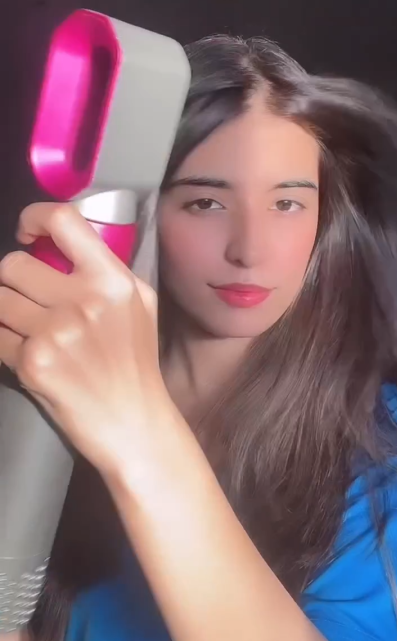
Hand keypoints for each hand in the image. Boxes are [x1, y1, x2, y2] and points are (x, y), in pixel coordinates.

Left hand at [0, 202, 164, 477]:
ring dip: (6, 312)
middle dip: (13, 279)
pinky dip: (5, 342)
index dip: (34, 217)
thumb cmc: (135, 362)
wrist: (133, 422)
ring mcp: (55, 333)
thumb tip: (61, 242)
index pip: (63, 220)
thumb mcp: (140, 303)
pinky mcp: (33, 363)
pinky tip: (27, 353)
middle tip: (28, 297)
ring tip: (28, 327)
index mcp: (112, 281)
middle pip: (12, 264)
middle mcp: (83, 301)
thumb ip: (105, 268)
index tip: (27, 233)